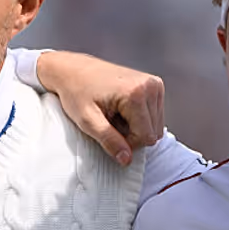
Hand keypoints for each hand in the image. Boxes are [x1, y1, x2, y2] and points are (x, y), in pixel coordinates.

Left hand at [37, 51, 164, 164]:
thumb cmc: (76, 92)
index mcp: (136, 93)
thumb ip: (108, 140)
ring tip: (115, 115)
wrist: (72, 70)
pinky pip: (155, 115)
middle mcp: (150, 86)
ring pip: (156, 125)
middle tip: (110, 123)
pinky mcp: (154, 84)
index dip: (128, 143)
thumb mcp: (87, 121)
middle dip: (132, 135)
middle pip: (154, 132)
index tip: (108, 133)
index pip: (146, 136)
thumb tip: (127, 160)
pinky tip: (122, 110)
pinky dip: (139, 118)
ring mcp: (154, 83)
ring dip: (136, 127)